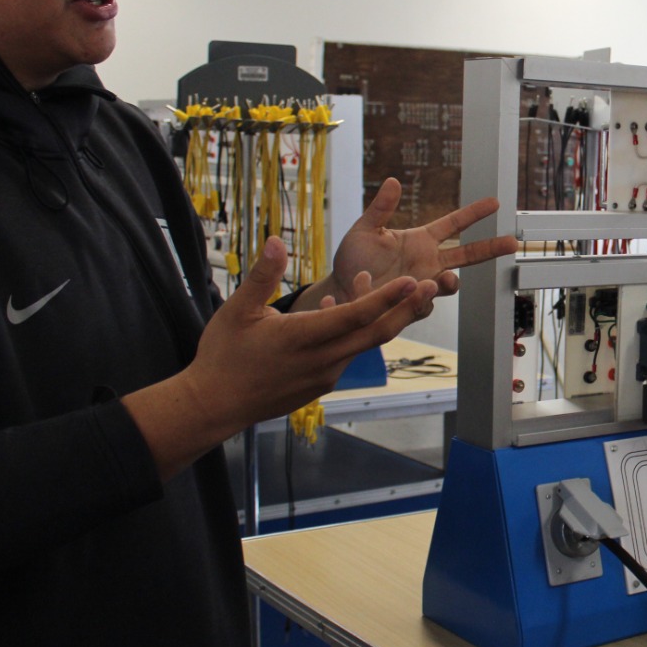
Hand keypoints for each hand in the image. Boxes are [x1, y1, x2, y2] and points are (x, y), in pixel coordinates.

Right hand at [125, 237, 437, 478]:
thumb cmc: (222, 355)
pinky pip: (346, 355)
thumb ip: (263, 275)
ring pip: (363, 344)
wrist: (213, 405)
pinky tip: (339, 313)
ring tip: (395, 291)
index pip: (355, 316)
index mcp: (303, 337)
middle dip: (406, 308)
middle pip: (376, 334)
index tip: (412, 281)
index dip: (386, 297)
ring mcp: (324, 376)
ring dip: (381, 319)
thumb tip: (277, 240)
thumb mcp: (237, 310)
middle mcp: (322, 360)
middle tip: (433, 285)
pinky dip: (353, 334)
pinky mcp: (320, 385)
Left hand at [296, 180, 518, 310]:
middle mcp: (429, 263)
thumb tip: (393, 181)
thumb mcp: (365, 229)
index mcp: (421, 241)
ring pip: (448, 286)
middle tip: (511, 243)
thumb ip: (380, 209)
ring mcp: (422, 286)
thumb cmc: (354, 258)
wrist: (339, 289)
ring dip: (449, 283)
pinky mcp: (410, 306)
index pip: (454, 224)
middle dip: (491, 249)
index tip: (495, 203)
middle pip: (468, 255)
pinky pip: (423, 306)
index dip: (474, 213)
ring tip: (444, 280)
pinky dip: (418, 301)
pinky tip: (408, 295)